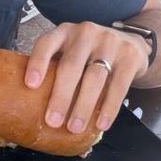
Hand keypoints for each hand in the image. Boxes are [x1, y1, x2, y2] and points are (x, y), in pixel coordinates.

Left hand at [25, 22, 150, 134]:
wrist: (132, 42)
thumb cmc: (89, 53)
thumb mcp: (70, 50)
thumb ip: (55, 67)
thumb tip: (28, 103)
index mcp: (64, 32)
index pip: (46, 44)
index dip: (37, 63)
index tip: (30, 85)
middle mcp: (85, 33)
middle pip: (71, 66)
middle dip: (60, 96)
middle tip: (52, 121)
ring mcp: (109, 42)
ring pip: (95, 77)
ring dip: (83, 106)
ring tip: (74, 128)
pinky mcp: (130, 56)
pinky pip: (119, 85)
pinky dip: (109, 107)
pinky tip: (101, 124)